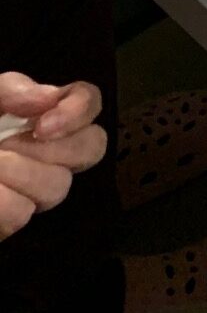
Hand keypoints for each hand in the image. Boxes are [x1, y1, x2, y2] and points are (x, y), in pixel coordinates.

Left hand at [0, 74, 105, 239]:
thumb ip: (11, 90)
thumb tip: (48, 98)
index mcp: (40, 118)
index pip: (90, 105)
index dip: (79, 111)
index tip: (42, 123)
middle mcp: (46, 153)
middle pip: (91, 147)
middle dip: (55, 147)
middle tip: (12, 144)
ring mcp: (30, 191)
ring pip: (56, 187)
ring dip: (20, 172)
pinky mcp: (9, 222)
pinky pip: (20, 214)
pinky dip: (1, 200)